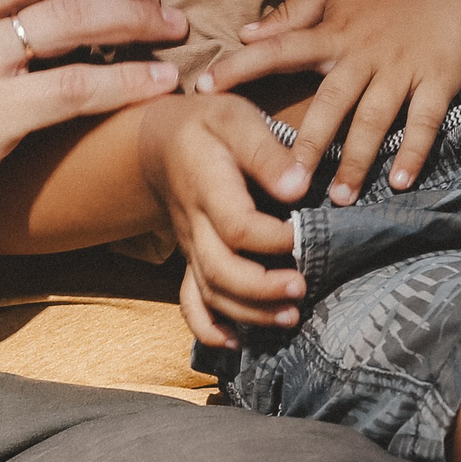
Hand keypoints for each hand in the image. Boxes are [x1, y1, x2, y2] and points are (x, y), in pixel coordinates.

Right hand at [134, 94, 308, 346]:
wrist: (160, 142)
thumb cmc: (207, 126)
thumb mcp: (236, 119)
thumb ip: (267, 152)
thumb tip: (299, 186)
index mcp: (207, 185)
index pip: (236, 225)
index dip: (271, 240)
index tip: (301, 236)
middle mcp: (194, 223)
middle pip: (220, 270)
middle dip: (262, 289)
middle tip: (301, 288)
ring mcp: (190, 247)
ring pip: (210, 293)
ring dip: (249, 313)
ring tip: (290, 316)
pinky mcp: (192, 260)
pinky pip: (189, 302)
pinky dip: (208, 329)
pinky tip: (235, 342)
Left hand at [200, 0, 460, 203]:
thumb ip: (292, 13)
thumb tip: (247, 34)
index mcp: (331, 32)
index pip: (277, 50)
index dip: (240, 68)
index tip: (204, 90)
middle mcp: (361, 54)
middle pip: (330, 103)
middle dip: (308, 144)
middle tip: (286, 183)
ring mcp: (400, 68)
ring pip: (374, 120)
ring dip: (357, 160)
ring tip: (339, 198)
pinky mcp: (438, 78)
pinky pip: (425, 120)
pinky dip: (414, 152)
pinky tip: (400, 183)